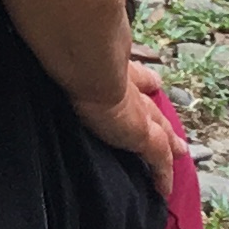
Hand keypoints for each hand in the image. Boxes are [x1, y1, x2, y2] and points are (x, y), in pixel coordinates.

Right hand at [77, 58, 178, 200]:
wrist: (89, 66)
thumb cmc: (74, 57)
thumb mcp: (74, 59)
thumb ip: (69, 56)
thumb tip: (49, 39)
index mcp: (116, 70)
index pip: (136, 77)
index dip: (145, 80)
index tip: (153, 83)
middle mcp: (131, 89)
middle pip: (151, 106)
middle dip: (159, 114)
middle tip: (170, 121)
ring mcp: (140, 111)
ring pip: (161, 130)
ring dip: (169, 138)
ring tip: (180, 149)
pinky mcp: (145, 135)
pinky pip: (159, 158)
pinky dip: (163, 173)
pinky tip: (165, 189)